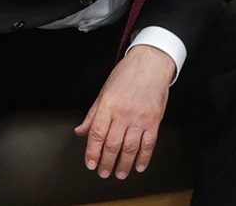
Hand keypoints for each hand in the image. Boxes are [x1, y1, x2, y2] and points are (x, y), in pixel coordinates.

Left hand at [74, 45, 174, 178]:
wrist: (151, 63)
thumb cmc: (127, 74)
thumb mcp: (104, 91)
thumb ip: (93, 114)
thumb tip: (81, 131)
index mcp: (108, 106)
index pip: (97, 135)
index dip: (92, 152)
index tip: (90, 164)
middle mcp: (123, 113)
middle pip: (112, 144)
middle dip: (107, 162)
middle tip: (104, 173)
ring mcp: (140, 117)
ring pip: (130, 147)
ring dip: (124, 164)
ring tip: (120, 173)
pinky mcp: (154, 119)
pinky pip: (149, 143)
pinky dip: (144, 157)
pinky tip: (140, 165)